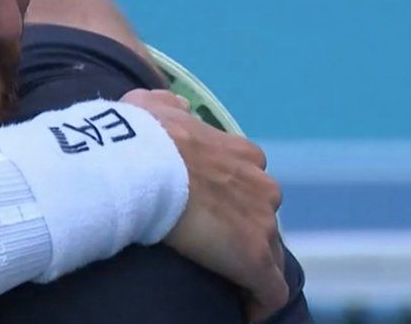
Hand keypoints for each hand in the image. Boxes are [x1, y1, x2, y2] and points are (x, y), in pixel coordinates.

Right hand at [120, 89, 286, 322]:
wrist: (140, 165)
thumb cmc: (141, 137)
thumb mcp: (152, 106)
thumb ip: (169, 106)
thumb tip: (177, 107)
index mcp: (241, 153)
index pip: (249, 180)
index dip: (231, 198)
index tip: (208, 211)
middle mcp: (261, 184)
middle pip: (262, 216)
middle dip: (243, 231)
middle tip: (210, 246)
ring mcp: (262, 223)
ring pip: (268, 253)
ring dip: (249, 266)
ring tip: (223, 282)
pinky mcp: (254, 259)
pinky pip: (270, 291)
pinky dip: (259, 303)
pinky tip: (243, 311)